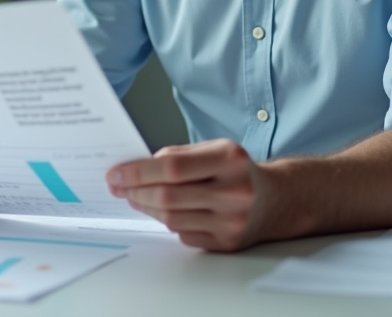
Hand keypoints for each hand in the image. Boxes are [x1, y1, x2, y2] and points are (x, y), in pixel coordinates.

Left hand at [106, 139, 271, 251]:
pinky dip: (168, 222)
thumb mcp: (215, 148)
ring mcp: (232, 221)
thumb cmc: (238, 171)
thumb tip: (137, 168)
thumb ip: (178, 154)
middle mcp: (234, 191)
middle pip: (168, 196)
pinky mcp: (227, 242)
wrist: (275, 199)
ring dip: (147, 207)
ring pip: (172, 219)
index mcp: (230, 159)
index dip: (138, 172)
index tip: (116, 174)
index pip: (172, 167)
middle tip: (119, 187)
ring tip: (136, 197)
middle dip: (136, 191)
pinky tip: (163, 211)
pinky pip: (183, 234)